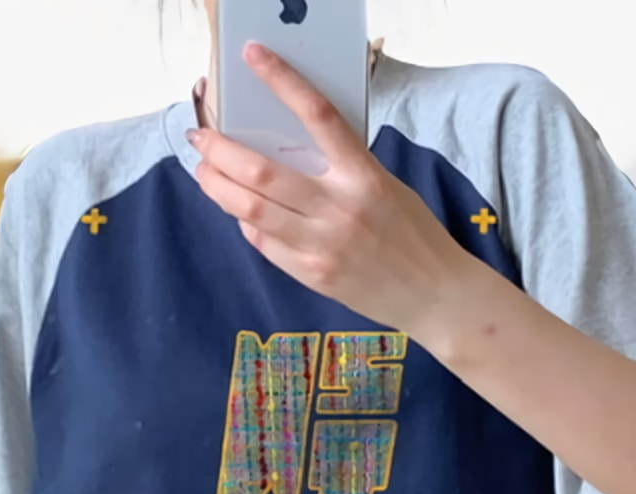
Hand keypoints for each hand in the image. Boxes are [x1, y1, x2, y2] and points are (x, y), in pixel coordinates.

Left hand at [189, 41, 471, 334]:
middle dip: (220, 151)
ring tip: (204, 174)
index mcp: (364, 176)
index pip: (318, 115)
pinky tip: (240, 214)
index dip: (282, 80)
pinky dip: (247, 225)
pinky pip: (266, 245)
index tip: (252, 56)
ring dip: (219, 188)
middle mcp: (340, 209)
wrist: (434, 295)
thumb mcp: (385, 188)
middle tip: (201, 140)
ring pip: (252, 210)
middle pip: (263, 171)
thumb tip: (289, 154)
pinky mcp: (313, 275)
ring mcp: (323, 246)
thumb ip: (342, 171)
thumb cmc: (413, 236)